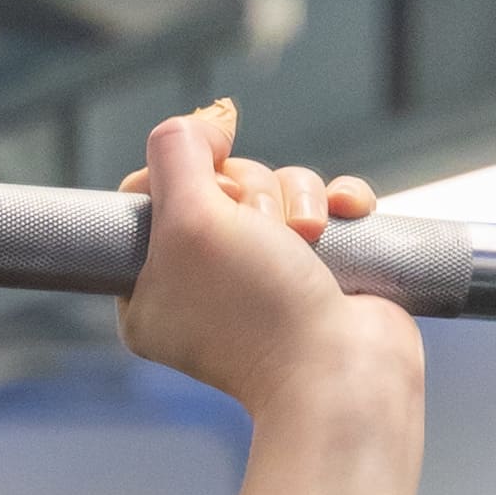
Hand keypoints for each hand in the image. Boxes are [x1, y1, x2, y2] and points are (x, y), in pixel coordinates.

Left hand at [117, 96, 405, 421]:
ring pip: (277, 190)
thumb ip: (176, 153)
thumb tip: (207, 121)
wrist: (343, 374)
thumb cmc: (259, 309)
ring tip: (309, 240)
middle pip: (221, 184)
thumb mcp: (189, 220)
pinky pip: (325, 205)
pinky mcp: (318, 274)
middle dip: (252, 193)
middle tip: (263, 233)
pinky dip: (338, 204)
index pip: (150, 194)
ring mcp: (264, 281)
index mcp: (148, 290)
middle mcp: (202, 287)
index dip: (185, 177)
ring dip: (299, 199)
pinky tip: (347, 217)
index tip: (210, 199)